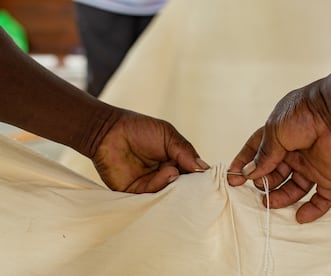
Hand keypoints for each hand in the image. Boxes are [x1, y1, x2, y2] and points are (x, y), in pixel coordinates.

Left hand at [92, 110, 208, 192]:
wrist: (108, 130)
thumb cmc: (139, 129)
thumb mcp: (168, 136)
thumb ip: (185, 152)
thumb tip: (204, 168)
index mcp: (174, 162)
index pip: (192, 174)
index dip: (200, 177)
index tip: (210, 179)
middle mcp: (164, 176)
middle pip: (182, 188)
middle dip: (191, 187)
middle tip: (198, 183)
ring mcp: (150, 185)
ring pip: (169, 194)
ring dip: (176, 184)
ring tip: (175, 170)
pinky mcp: (136, 192)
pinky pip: (152, 195)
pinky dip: (162, 185)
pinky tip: (167, 173)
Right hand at [228, 84, 330, 222]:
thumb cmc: (303, 115)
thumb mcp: (274, 133)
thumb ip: (263, 155)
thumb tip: (248, 173)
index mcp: (278, 137)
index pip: (256, 152)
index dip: (244, 164)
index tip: (233, 178)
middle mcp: (294, 152)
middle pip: (274, 174)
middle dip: (263, 182)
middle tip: (258, 186)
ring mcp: (311, 164)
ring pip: (295, 188)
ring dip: (281, 198)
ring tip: (270, 203)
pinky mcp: (330, 176)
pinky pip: (323, 197)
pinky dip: (314, 209)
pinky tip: (301, 217)